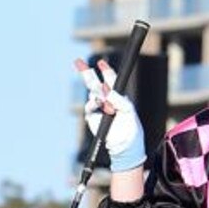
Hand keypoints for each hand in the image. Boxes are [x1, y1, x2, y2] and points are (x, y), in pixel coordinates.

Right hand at [76, 58, 145, 172]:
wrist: (124, 145)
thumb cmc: (130, 128)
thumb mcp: (128, 111)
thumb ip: (119, 99)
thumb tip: (106, 90)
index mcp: (118, 96)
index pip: (111, 80)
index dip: (106, 71)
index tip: (101, 63)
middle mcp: (107, 100)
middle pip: (95, 83)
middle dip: (86, 72)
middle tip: (78, 62)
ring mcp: (99, 108)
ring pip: (92, 93)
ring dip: (96, 92)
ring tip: (105, 100)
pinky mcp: (92, 116)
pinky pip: (89, 106)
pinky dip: (93, 104)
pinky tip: (100, 106)